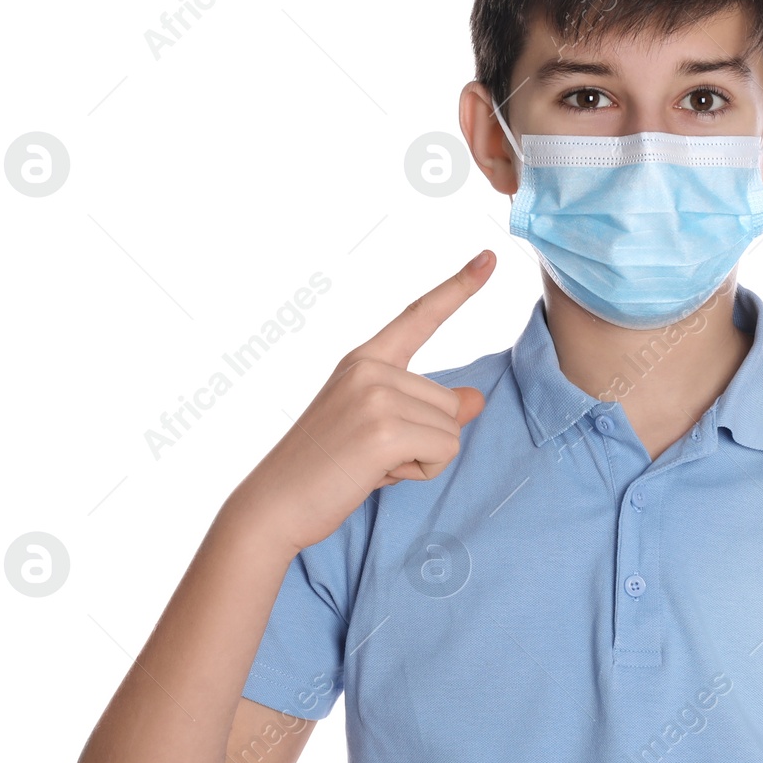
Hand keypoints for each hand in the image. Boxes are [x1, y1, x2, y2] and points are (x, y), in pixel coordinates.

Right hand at [231, 252, 494, 554]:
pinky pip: (445, 450)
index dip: (460, 287)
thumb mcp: (379, 429)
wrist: (273, 505)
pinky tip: (377, 474)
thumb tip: (475, 399)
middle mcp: (370, 368)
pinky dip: (422, 472)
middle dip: (425, 440)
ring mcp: (376, 394)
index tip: (490, 257)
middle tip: (372, 455)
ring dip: (422, 458)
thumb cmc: (325, 470)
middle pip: (450, 401)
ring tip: (370, 464)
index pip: (420, 316)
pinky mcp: (385, 429)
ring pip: (451, 428)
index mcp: (363, 360)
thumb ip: (426, 409)